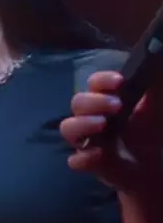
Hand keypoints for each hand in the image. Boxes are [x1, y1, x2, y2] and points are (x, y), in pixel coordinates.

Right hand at [59, 70, 162, 192]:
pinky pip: (76, 160)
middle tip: (118, 106)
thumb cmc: (149, 131)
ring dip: (82, 124)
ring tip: (102, 124)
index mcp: (104, 100)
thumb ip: (155, 85)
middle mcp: (90, 117)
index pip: (94, 83)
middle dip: (95, 102)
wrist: (152, 164)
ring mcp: (86, 140)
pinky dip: (84, 157)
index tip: (120, 82)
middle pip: (78, 102)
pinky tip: (100, 153)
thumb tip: (156, 58)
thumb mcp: (156, 106)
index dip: (103, 80)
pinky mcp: (87, 163)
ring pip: (68, 128)